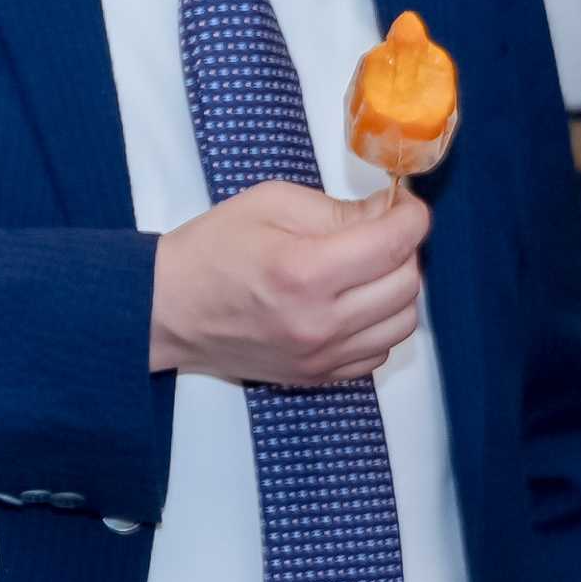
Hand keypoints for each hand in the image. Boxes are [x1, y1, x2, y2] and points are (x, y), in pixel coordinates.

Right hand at [154, 181, 431, 388]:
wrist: (168, 309)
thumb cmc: (212, 250)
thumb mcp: (270, 204)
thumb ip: (336, 209)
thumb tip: (387, 213)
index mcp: (305, 270)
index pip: (394, 244)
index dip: (411, 216)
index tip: (404, 205)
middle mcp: (320, 322)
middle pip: (406, 284)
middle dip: (404, 250)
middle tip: (379, 232)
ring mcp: (320, 356)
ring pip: (401, 323)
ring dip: (396, 290)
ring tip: (367, 269)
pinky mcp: (317, 376)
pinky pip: (379, 352)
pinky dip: (378, 324)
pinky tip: (352, 303)